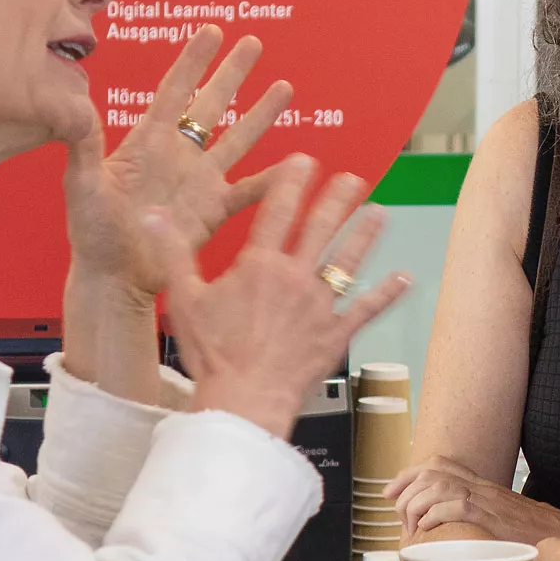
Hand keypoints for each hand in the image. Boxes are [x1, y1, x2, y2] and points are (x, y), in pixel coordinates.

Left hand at [65, 25, 291, 297]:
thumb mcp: (81, 185)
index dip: (194, 61)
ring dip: (261, 114)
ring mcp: (200, 181)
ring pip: (238, 138)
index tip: (213, 31)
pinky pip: (250, 190)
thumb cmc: (91, 234)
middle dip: (233, 73)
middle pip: (212, 104)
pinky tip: (296, 165)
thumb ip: (82, 146)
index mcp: (147, 143)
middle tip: (253, 43)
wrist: (114, 278)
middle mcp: (179, 156)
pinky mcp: (214, 210)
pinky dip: (272, 179)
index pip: (175, 91)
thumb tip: (76, 106)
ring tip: (284, 87)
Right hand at [143, 156, 409, 438]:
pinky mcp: (335, 334)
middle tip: (352, 179)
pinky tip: (404, 279)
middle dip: (337, 199)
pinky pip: (366, 310)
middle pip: (321, 228)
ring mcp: (319, 305)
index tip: (304, 161)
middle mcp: (294, 277)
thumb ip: (174, 253)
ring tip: (379, 212)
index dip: (291, 182)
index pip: (278, 211)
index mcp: (259, 265)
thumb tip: (154, 215)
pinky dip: (386, 294)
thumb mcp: (186, 299)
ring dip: (365, 235)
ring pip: (347, 261)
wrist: (243, 399)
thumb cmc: (213, 355)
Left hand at [387, 456, 559, 544]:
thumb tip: (459, 539)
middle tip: (395, 511)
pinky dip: (433, 516)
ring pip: (438, 485)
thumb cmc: (540, 540)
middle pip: (433, 470)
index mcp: (485, 489)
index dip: (410, 473)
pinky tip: (428, 531)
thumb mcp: (507, 525)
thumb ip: (485, 524)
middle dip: (405, 487)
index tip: (391, 490)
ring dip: (416, 503)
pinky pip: (455, 506)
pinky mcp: (492, 519)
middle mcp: (484, 489)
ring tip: (412, 526)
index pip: (442, 465)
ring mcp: (488, 502)